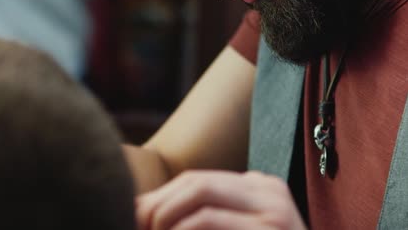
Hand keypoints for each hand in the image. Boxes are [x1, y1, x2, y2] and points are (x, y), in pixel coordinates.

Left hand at [136, 170, 306, 229]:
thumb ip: (204, 220)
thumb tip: (143, 211)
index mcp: (259, 189)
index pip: (196, 181)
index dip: (159, 199)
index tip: (133, 217)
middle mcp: (269, 190)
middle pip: (195, 183)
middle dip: (156, 205)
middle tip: (132, 225)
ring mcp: (274, 209)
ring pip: (200, 193)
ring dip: (164, 217)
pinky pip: (209, 220)